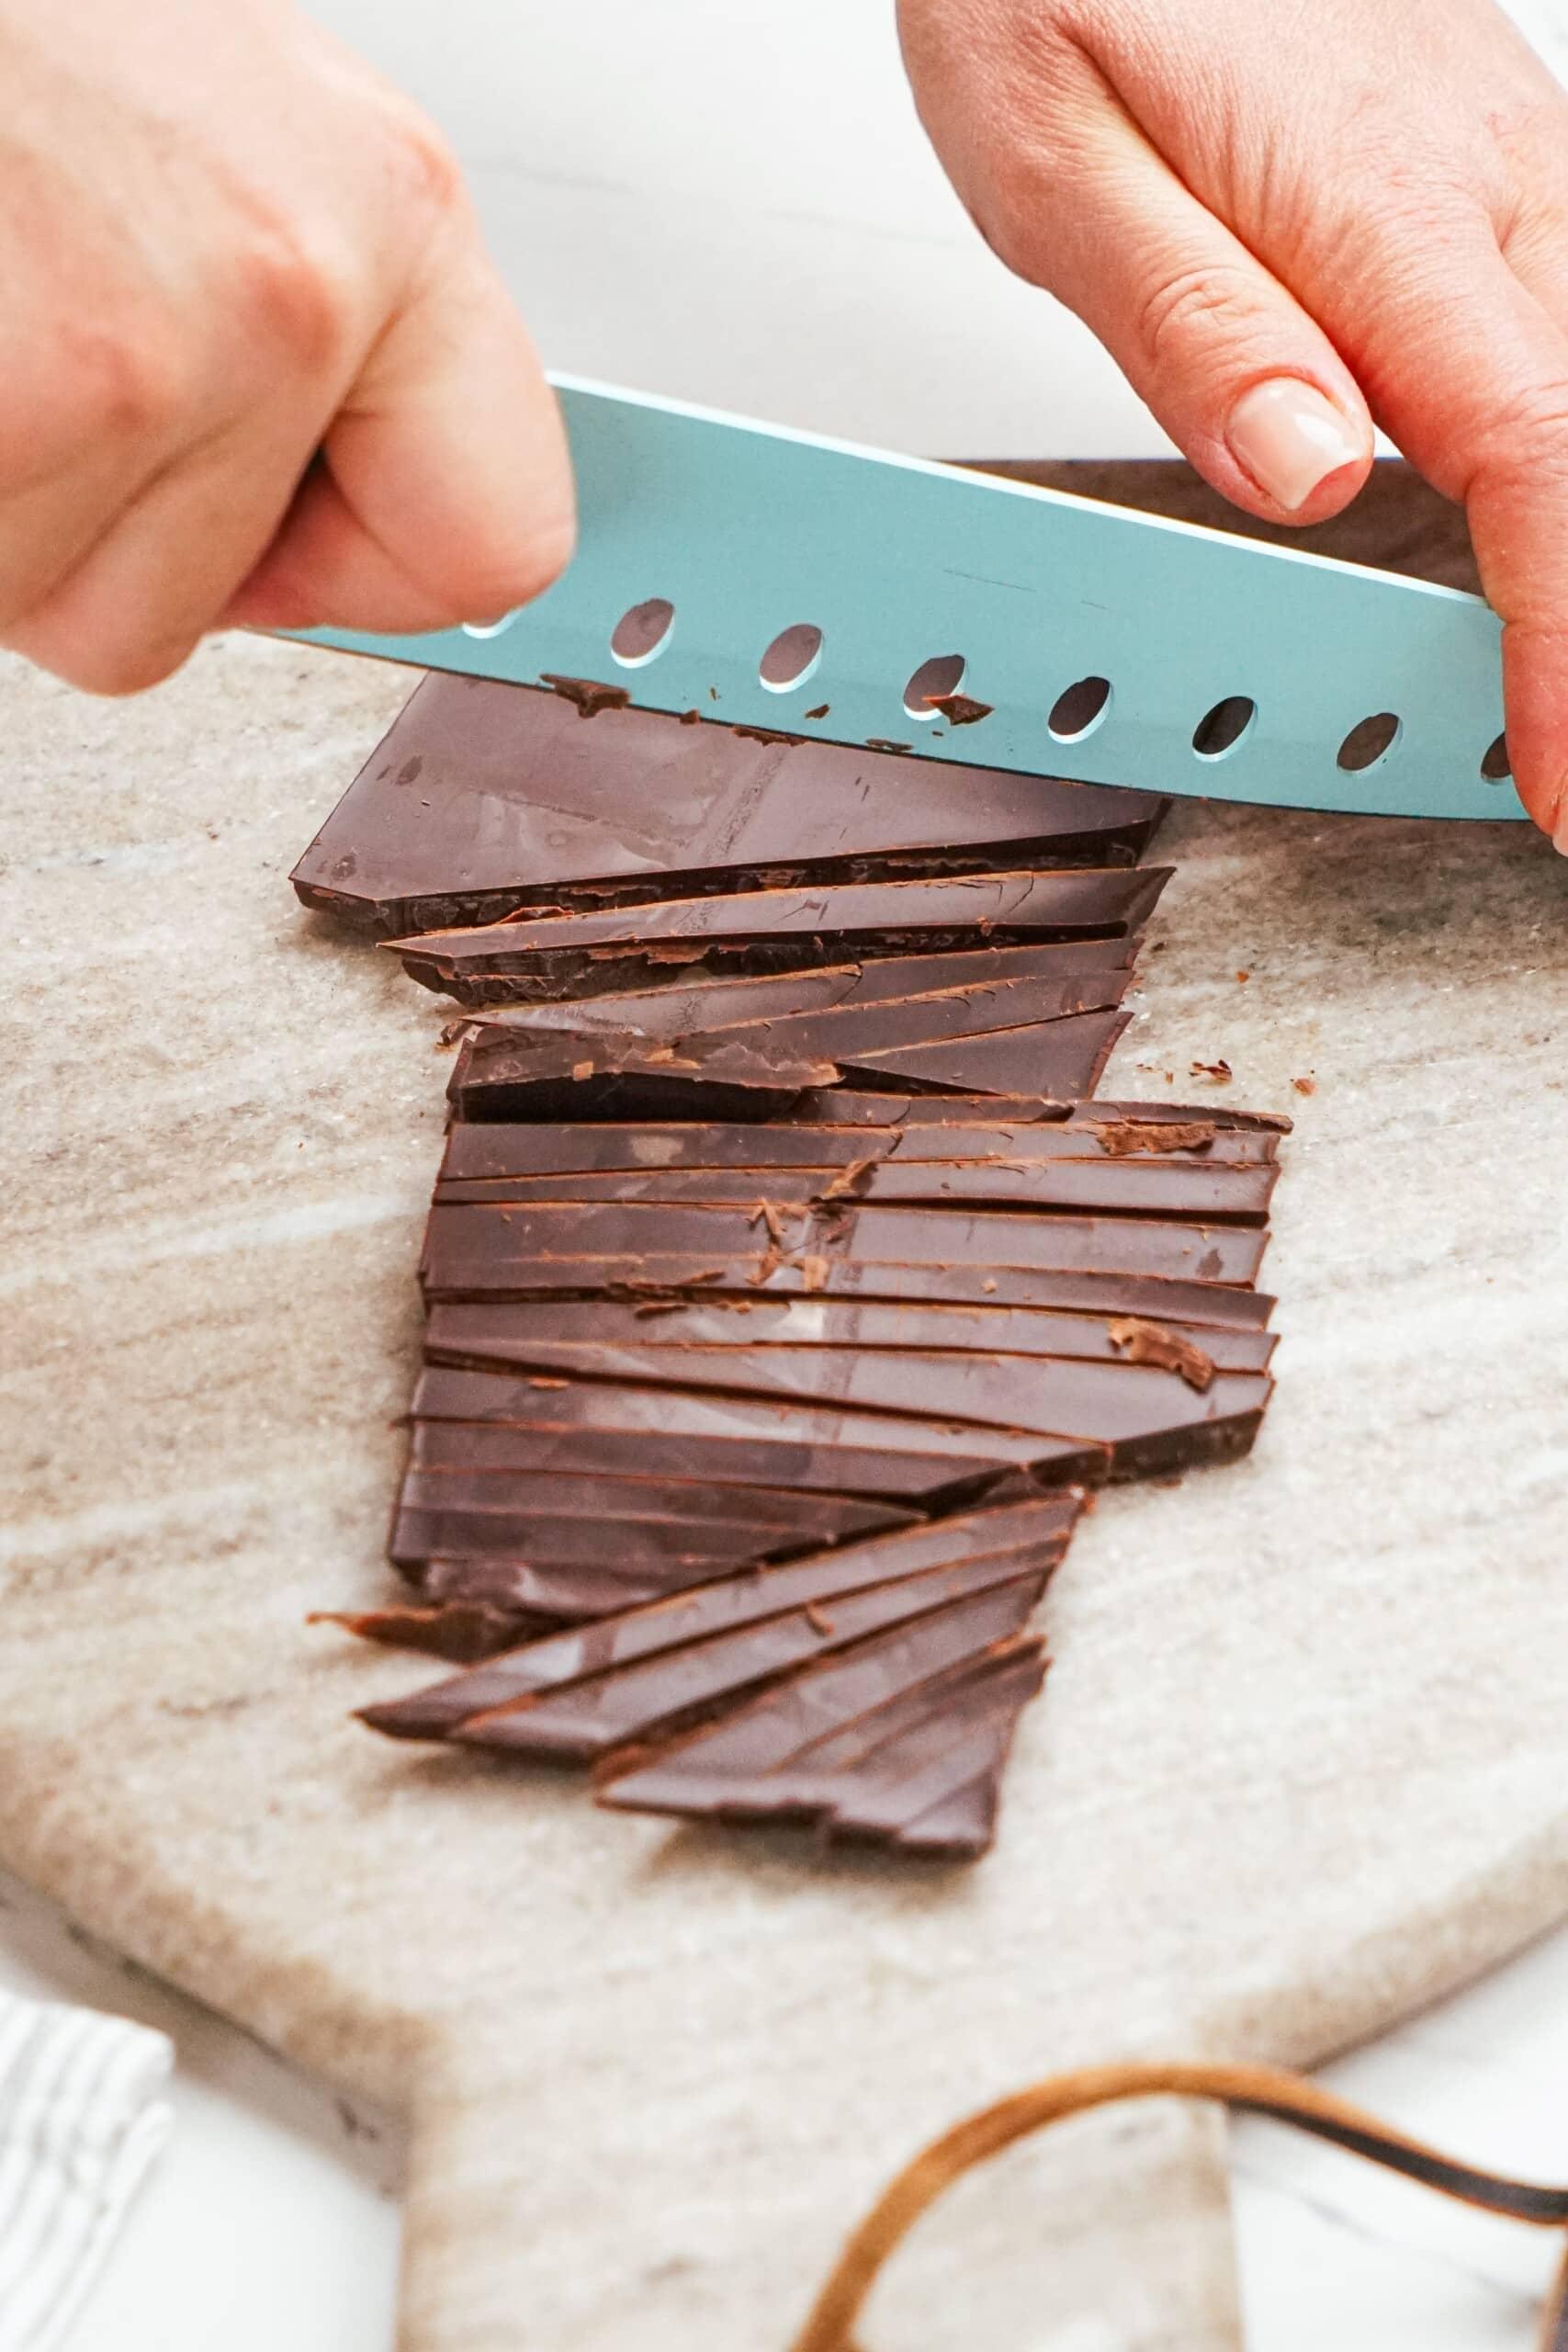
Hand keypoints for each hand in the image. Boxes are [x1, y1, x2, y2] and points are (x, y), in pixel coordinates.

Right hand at [0, 0, 571, 693]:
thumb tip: (350, 504)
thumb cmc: (33, 26)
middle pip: (214, 605)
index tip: (287, 527)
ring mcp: (119, 361)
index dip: (359, 564)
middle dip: (103, 525)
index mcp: (379, 201)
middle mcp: (278, 286)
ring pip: (72, 611)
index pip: (492, 538)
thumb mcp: (214, 119)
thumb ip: (306, 326)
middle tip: (31, 331)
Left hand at [899, 0, 1567, 844]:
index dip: (1557, 644)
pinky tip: (1539, 518)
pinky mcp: (1487, 154)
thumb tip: (1313, 478)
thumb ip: (1194, 331)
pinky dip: (1561, 446)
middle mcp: (1479, 177)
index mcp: (1374, 206)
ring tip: (1547, 682)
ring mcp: (1503, 157)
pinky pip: (1564, 325)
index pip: (1523, 464)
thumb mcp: (1058, 164)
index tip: (1557, 777)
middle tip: (1556, 762)